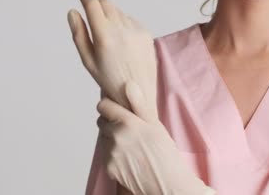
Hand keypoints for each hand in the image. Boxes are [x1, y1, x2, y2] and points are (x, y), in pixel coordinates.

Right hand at [67, 0, 157, 115]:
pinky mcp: (146, 34)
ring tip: (108, 38)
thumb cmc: (108, 80)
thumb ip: (79, 33)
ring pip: (119, 12)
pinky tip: (122, 42)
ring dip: (110, 15)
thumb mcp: (88, 60)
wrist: (138, 93)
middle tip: (91, 13)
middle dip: (97, 4)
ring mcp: (137, 31)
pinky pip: (131, 21)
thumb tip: (73, 11)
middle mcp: (122, 31)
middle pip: (106, 4)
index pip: (93, 5)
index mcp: (105, 37)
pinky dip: (123, 24)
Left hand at [97, 82, 215, 194]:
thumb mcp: (156, 125)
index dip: (110, 106)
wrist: (167, 184)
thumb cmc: (166, 154)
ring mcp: (110, 153)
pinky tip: (130, 156)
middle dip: (112, 122)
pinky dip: (114, 153)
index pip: (104, 106)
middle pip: (102, 121)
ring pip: (104, 138)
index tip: (117, 108)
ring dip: (113, 137)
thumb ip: (140, 104)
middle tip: (130, 128)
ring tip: (132, 144)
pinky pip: (106, 154)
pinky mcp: (108, 167)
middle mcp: (115, 137)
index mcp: (128, 123)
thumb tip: (129, 85)